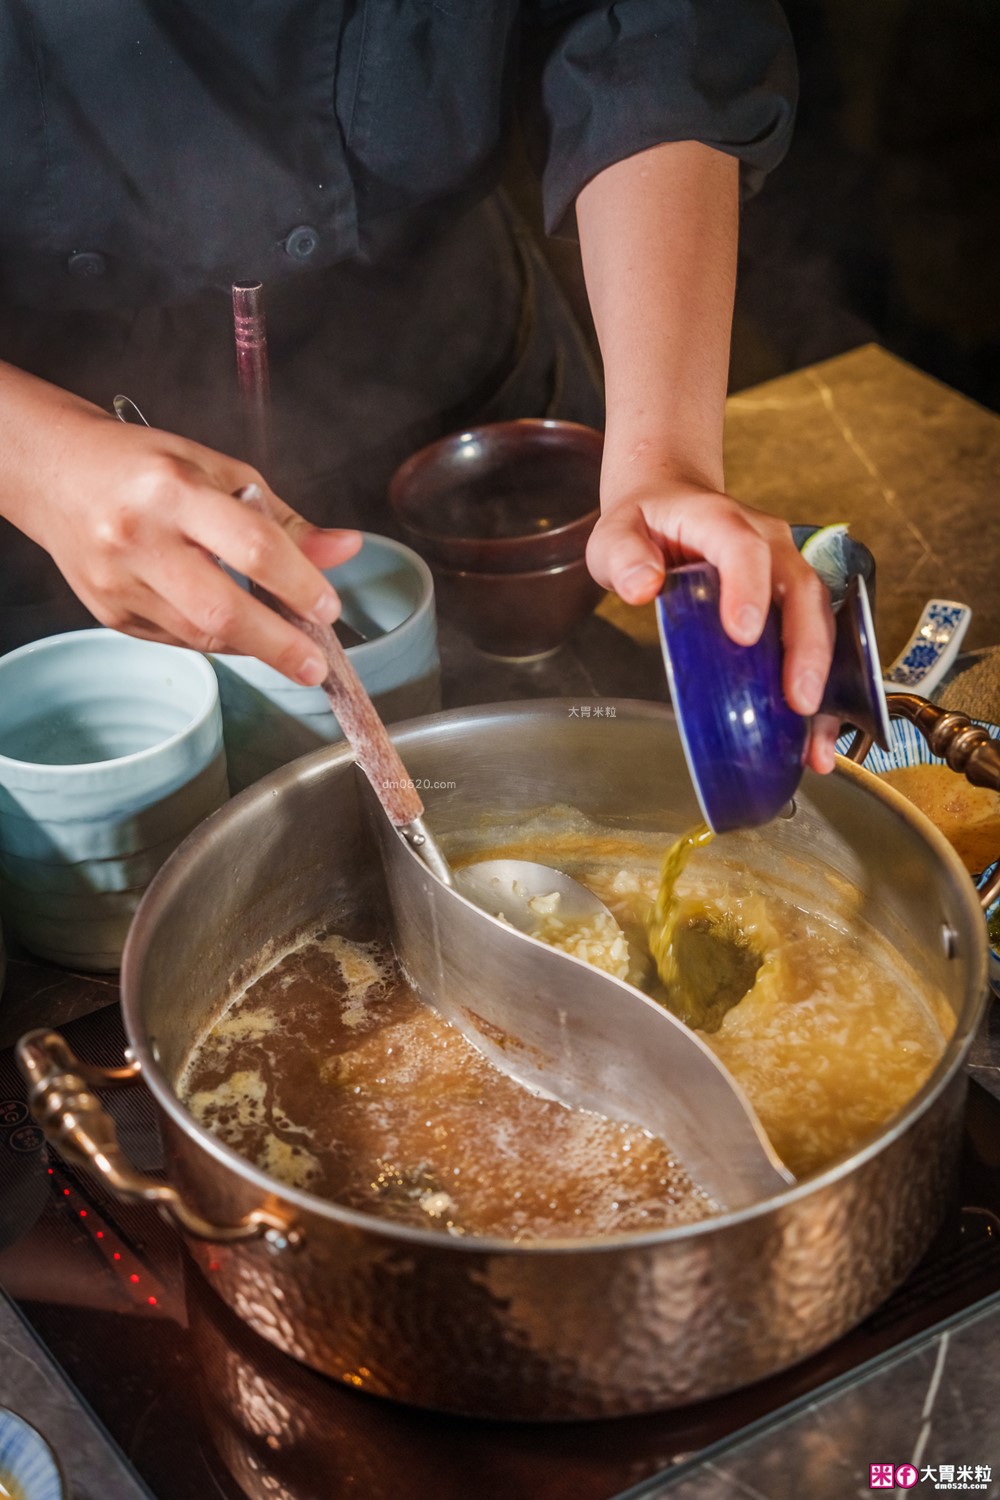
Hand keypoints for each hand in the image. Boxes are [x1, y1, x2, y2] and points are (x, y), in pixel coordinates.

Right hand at [2, 373, 359, 684]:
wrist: (58, 474)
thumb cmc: (147, 468)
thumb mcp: (220, 473)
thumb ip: (283, 519)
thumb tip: (345, 550)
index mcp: (174, 490)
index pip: (251, 546)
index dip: (298, 583)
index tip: (328, 607)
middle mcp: (140, 538)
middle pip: (220, 610)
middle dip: (277, 644)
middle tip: (315, 666)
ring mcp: (120, 582)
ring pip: (200, 634)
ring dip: (252, 645)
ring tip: (287, 647)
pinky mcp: (109, 614)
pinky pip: (178, 639)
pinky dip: (216, 639)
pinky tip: (236, 630)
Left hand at [586, 479, 839, 772]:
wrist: (672, 503)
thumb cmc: (646, 523)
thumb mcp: (615, 534)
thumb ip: (622, 556)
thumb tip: (642, 587)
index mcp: (721, 520)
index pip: (744, 548)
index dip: (749, 588)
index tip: (743, 634)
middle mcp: (767, 542)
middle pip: (801, 588)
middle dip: (806, 647)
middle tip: (798, 699)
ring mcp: (786, 569)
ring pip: (820, 616)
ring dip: (824, 676)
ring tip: (816, 734)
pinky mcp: (792, 599)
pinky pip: (815, 637)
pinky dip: (820, 685)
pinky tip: (814, 733)